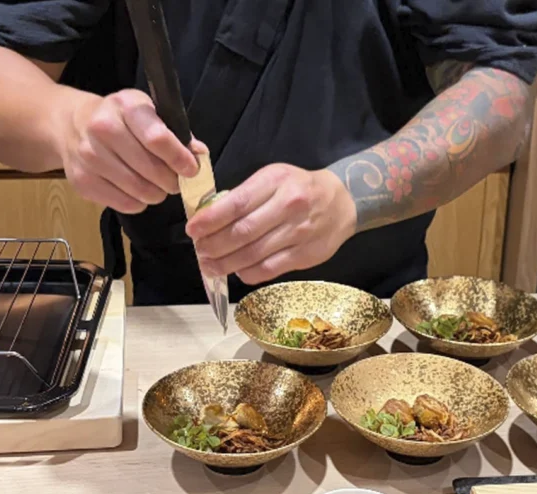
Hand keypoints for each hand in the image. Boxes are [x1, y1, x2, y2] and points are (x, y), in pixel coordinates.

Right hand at [55, 89, 205, 213]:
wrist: (71, 124)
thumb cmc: (121, 119)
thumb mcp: (148, 113)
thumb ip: (176, 134)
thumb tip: (199, 156)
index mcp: (125, 106)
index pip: (158, 138)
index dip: (180, 159)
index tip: (192, 170)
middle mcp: (102, 128)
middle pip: (151, 170)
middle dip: (171, 181)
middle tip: (175, 181)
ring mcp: (89, 156)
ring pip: (140, 191)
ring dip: (156, 193)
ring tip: (156, 185)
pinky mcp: (82, 181)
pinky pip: (125, 204)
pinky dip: (138, 202)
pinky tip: (136, 190)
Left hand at [187, 164, 357, 284]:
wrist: (343, 202)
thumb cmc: (300, 188)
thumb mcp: (274, 178)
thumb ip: (246, 194)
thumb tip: (211, 217)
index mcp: (275, 182)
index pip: (236, 204)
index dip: (210, 220)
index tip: (193, 230)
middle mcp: (288, 207)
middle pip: (242, 232)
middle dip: (214, 245)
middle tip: (199, 250)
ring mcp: (298, 233)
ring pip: (253, 254)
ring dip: (226, 263)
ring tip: (209, 266)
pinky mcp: (305, 255)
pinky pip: (270, 269)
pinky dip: (248, 273)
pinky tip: (237, 271)